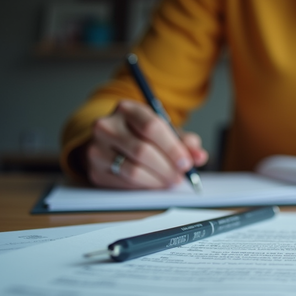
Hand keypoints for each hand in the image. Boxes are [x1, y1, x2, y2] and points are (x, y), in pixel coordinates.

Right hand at [84, 100, 207, 188]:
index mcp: (127, 109)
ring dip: (157, 180)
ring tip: (170, 181)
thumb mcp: (165, 131)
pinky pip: (125, 183)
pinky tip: (154, 183)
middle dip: (167, 167)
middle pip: (142, 151)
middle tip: (180, 176)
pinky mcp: (95, 170)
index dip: (172, 148)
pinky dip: (145, 186)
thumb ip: (184, 141)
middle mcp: (107, 126)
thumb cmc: (142, 135)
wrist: (110, 142)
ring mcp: (97, 148)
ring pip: (133, 170)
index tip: (187, 163)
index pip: (151, 127)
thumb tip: (199, 156)